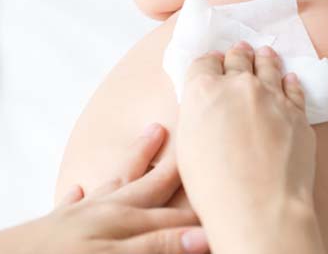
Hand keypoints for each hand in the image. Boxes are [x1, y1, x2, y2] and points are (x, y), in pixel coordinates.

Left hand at [0, 123, 206, 253]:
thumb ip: (157, 246)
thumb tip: (204, 235)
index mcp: (126, 220)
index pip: (175, 213)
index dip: (201, 209)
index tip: (224, 194)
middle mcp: (107, 210)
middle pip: (150, 183)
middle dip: (174, 163)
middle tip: (194, 133)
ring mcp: (80, 215)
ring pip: (117, 182)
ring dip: (137, 160)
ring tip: (153, 133)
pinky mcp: (54, 225)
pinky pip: (71, 202)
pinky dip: (79, 193)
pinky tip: (79, 187)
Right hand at [176, 42, 318, 253]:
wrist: (259, 205)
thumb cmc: (215, 186)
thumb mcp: (188, 147)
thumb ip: (199, 116)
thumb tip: (209, 107)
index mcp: (204, 91)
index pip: (204, 62)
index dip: (208, 61)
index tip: (213, 60)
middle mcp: (239, 86)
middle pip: (238, 60)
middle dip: (237, 54)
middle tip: (240, 50)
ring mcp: (272, 96)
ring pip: (268, 66)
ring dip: (265, 58)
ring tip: (265, 52)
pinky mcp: (297, 111)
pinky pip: (294, 88)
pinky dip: (290, 81)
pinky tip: (290, 78)